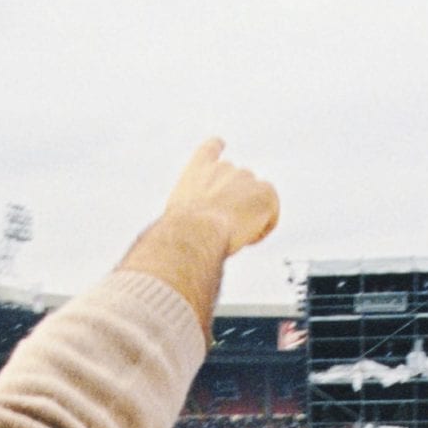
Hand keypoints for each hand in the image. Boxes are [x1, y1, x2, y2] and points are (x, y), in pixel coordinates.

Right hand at [119, 140, 279, 336]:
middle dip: (238, 204)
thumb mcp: (169, 235)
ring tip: (233, 235)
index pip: (209, 152)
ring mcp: (245, 177)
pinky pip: (271, 213)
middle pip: (241, 183)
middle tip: (224, 228)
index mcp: (196, 173)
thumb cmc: (175, 239)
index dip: (215, 149)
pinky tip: (249, 238)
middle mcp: (222, 168)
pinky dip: (264, 228)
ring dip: (250, 219)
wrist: (192, 232)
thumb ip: (171, 242)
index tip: (220, 144)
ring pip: (257, 200)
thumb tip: (155, 284)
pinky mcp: (265, 191)